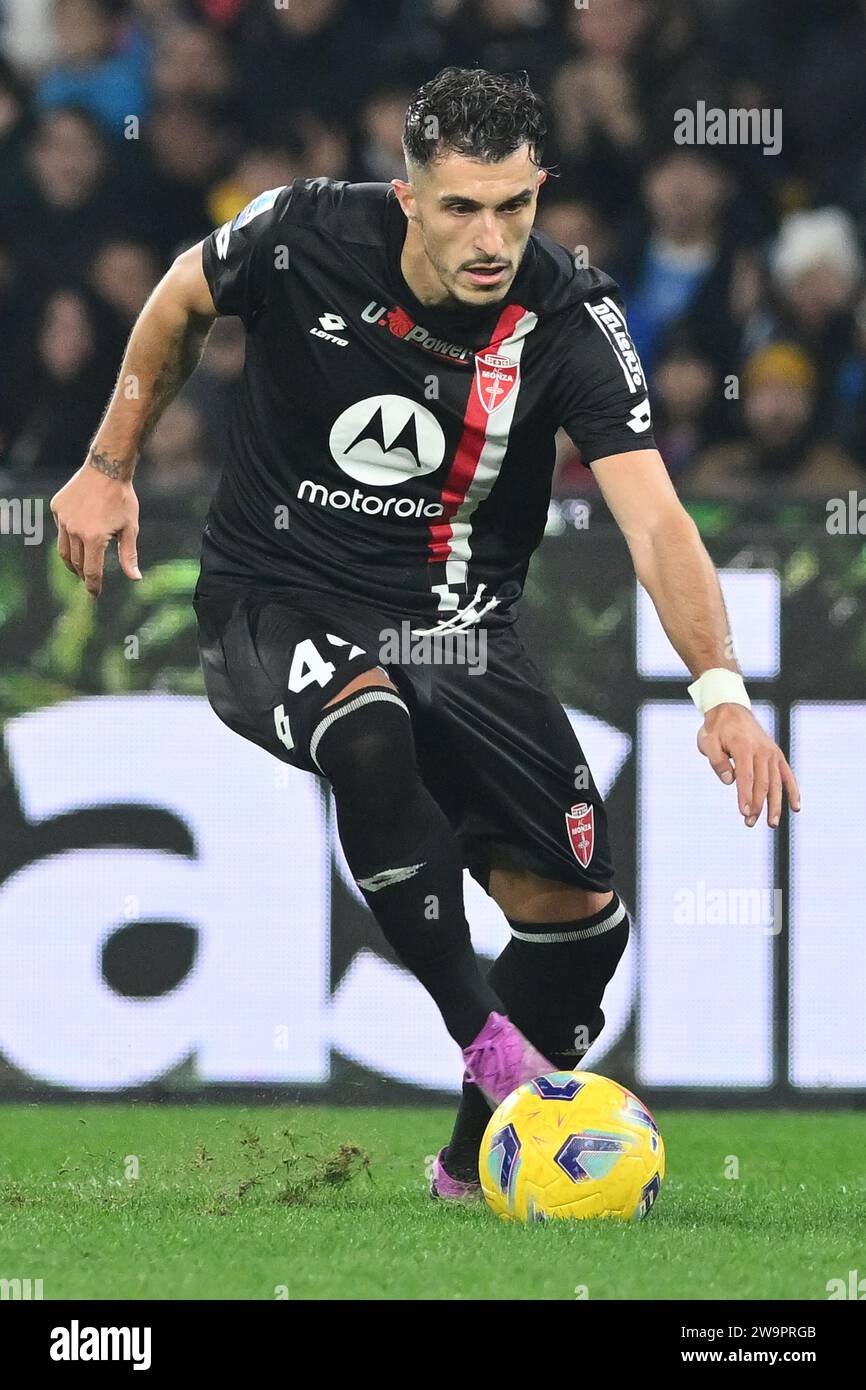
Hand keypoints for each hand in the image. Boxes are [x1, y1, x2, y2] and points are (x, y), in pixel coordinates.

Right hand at [50, 461, 140, 597]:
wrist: (107, 467)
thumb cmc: (123, 499)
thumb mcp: (130, 528)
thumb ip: (129, 555)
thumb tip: (135, 578)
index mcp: (94, 538)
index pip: (91, 571)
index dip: (93, 585)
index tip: (95, 594)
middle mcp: (75, 530)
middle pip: (76, 562)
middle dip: (82, 574)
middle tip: (88, 579)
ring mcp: (63, 519)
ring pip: (64, 548)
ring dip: (71, 561)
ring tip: (78, 567)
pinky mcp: (57, 508)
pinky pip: (60, 529)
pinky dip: (68, 536)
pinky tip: (77, 537)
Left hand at [697, 704, 800, 828]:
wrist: (731, 710)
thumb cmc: (716, 730)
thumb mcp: (707, 742)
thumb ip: (717, 761)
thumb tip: (730, 781)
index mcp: (743, 746)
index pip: (746, 776)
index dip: (746, 796)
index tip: (744, 812)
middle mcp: (762, 750)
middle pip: (762, 783)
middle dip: (757, 805)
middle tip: (749, 822)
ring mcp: (772, 753)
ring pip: (776, 782)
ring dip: (775, 804)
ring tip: (771, 823)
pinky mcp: (777, 755)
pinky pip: (787, 775)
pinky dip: (793, 791)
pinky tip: (795, 807)